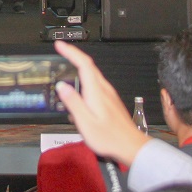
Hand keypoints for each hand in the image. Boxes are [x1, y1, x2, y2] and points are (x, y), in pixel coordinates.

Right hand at [53, 41, 148, 166]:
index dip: (71, 51)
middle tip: (61, 51)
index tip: (60, 45)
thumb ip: (73, 103)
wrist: (131, 147)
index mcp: (96, 92)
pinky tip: (80, 89)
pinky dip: (85, 78)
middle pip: (88, 65)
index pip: (84, 63)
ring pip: (92, 74)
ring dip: (79, 66)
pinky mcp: (110, 101)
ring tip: (67, 66)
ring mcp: (109, 94)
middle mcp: (104, 90)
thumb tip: (62, 86)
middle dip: (73, 55)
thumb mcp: (86, 123)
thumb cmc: (110, 137)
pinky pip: (95, 83)